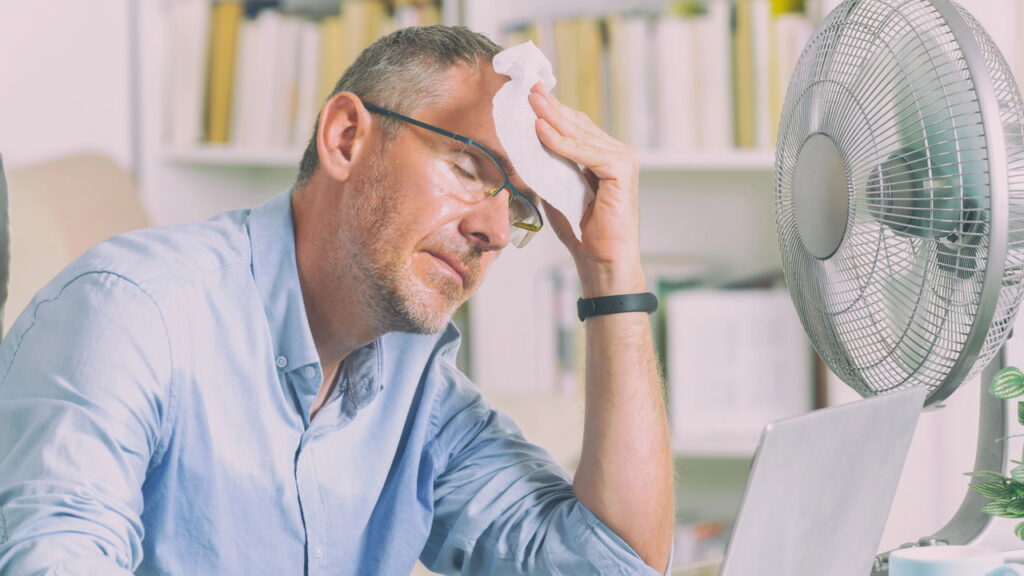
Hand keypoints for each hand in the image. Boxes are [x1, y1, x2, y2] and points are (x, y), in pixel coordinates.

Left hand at [527, 83, 645, 297]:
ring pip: (581, 135)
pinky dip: (562, 142)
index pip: (576, 127)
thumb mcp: (557, 191)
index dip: (553, 112)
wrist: (601, 262)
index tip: (530, 95)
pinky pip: (586, 151)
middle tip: (529, 89)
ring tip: (532, 103)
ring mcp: (622, 160)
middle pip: (579, 125)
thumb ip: (548, 168)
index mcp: (603, 158)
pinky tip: (542, 131)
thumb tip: (525, 147)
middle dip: (551, 107)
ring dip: (554, 118)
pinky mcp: (621, 170)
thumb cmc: (583, 232)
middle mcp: (617, 155)